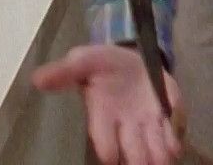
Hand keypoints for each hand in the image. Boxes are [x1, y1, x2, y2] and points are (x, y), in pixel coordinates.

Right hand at [33, 43, 183, 164]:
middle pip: (133, 156)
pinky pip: (173, 134)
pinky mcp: (167, 117)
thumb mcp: (83, 61)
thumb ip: (64, 72)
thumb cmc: (102, 63)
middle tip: (149, 159)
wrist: (130, 57)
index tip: (112, 153)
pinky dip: (176, 138)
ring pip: (155, 152)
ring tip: (167, 153)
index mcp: (102, 119)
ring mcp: (147, 125)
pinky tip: (176, 136)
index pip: (104, 146)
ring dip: (161, 154)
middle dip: (141, 159)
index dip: (108, 150)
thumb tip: (37, 79)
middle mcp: (125, 129)